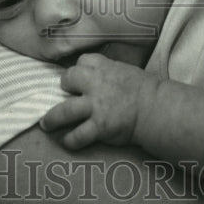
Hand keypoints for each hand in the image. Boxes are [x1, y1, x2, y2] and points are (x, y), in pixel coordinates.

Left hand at [41, 53, 158, 149]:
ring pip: (63, 111)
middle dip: (64, 87)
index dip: (79, 70)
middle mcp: (95, 84)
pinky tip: (68, 141)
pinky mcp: (99, 126)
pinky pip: (77, 136)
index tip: (79, 78)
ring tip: (46, 124)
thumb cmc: (145, 91)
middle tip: (64, 96)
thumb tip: (97, 78)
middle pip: (68, 79)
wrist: (157, 109)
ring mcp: (95, 106)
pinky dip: (70, 140)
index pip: (82, 61)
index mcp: (104, 67)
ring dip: (52, 119)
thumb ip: (109, 72)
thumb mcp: (126, 71)